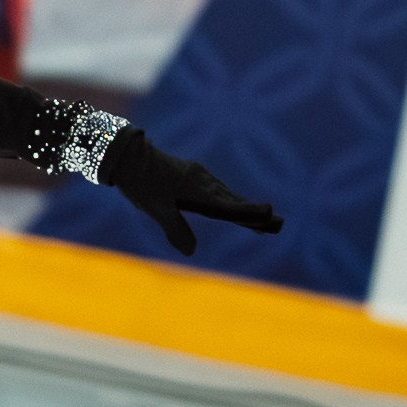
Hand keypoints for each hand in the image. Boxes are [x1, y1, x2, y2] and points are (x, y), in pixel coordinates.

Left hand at [100, 129, 282, 254]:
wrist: (127, 155)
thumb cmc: (141, 183)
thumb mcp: (156, 209)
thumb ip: (175, 229)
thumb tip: (191, 252)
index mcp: (200, 192)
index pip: (231, 207)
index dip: (250, 213)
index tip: (272, 217)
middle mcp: (205, 183)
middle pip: (235, 202)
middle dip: (256, 215)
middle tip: (279, 225)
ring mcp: (200, 177)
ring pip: (228, 196)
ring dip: (245, 209)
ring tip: (262, 222)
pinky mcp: (193, 174)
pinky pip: (218, 190)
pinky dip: (231, 200)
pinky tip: (231, 204)